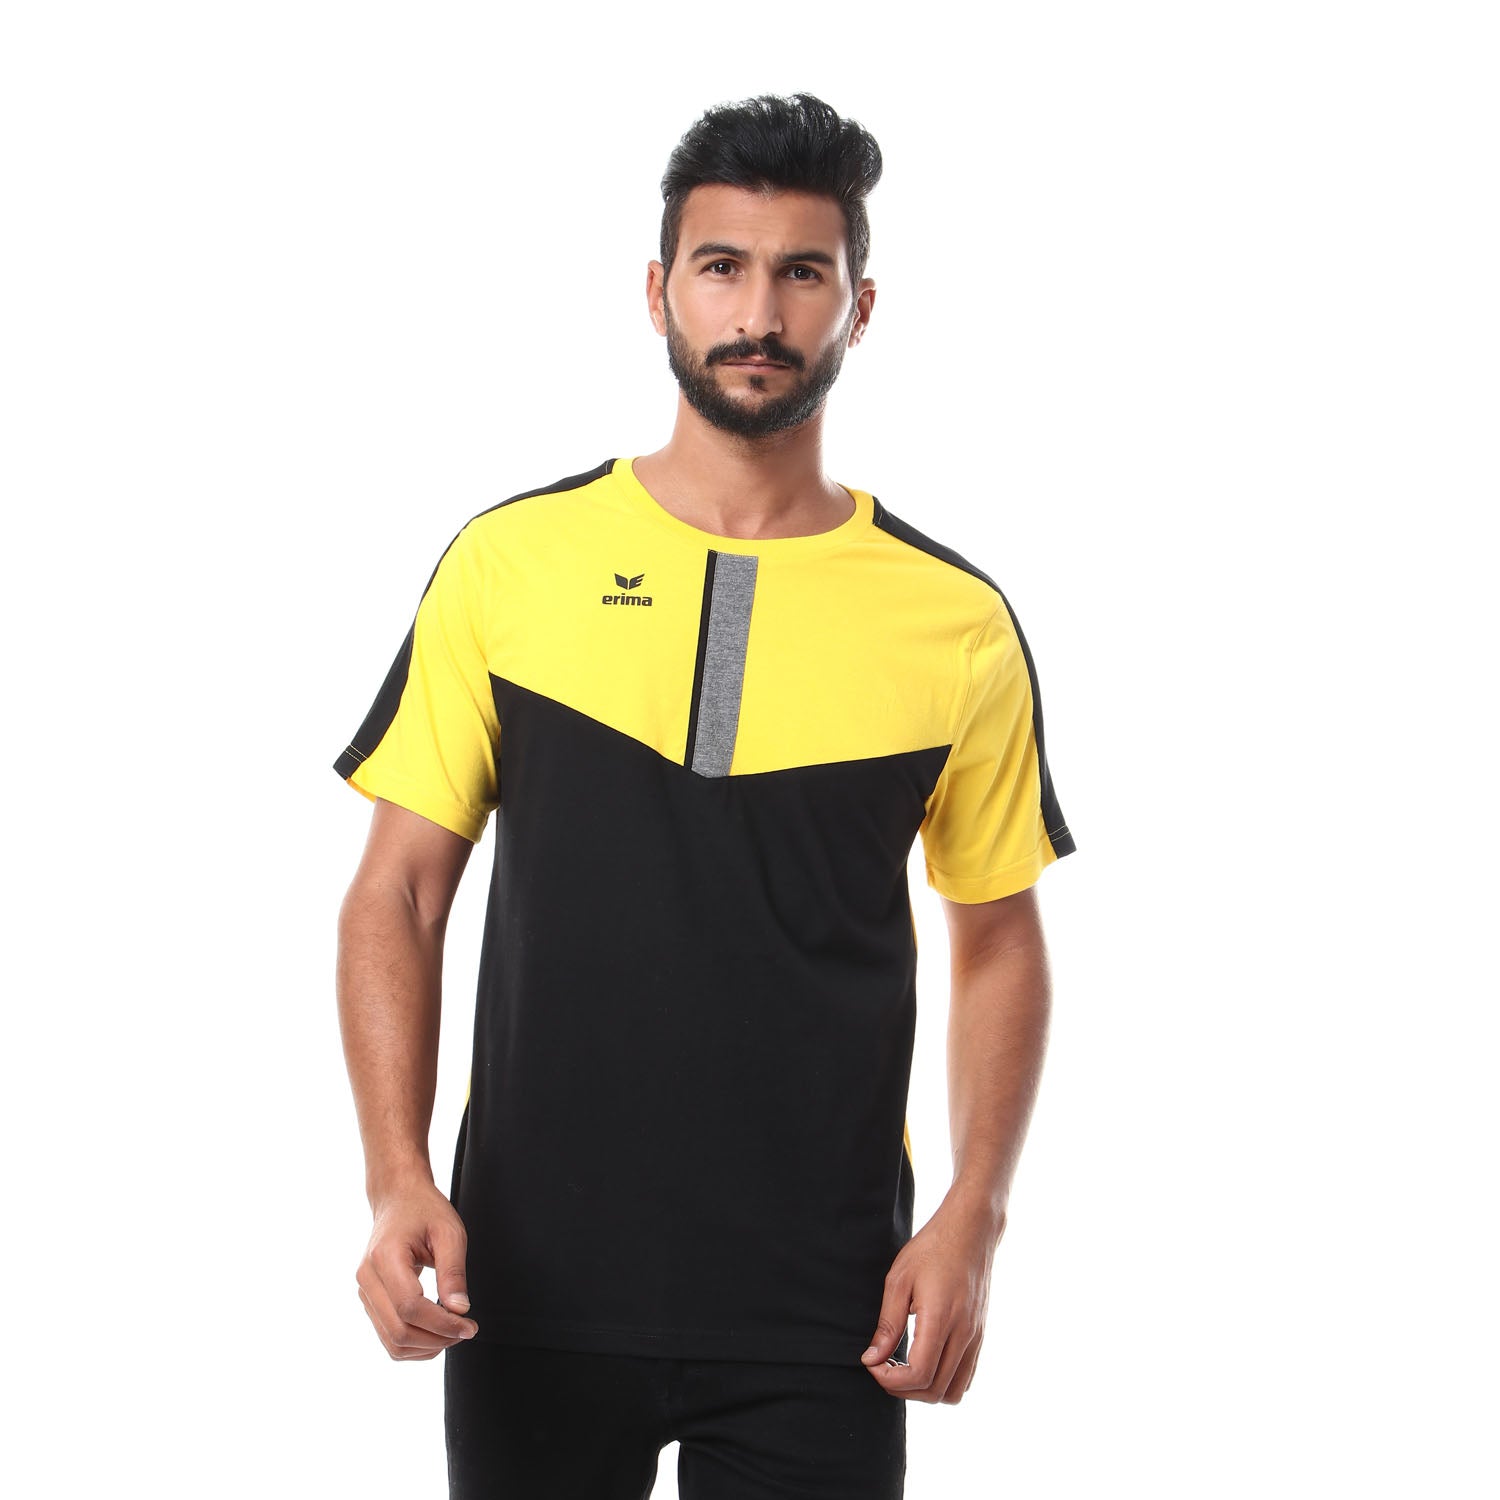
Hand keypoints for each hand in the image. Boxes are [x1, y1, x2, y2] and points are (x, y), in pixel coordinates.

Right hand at [355, 1178, 479, 1359]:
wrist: (397, 1198)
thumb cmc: (423, 1209)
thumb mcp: (449, 1232)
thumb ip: (454, 1272)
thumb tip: (460, 1311)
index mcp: (385, 1257)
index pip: (410, 1307)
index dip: (442, 1324)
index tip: (469, 1326)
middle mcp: (368, 1278)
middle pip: (398, 1331)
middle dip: (437, 1340)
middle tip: (465, 1331)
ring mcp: (365, 1292)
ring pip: (391, 1342)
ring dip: (425, 1348)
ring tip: (453, 1333)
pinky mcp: (370, 1300)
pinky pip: (388, 1335)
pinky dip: (413, 1343)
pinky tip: (436, 1332)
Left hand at [858, 1196, 1005, 1402]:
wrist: (971, 1230)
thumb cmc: (931, 1249)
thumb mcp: (899, 1279)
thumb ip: (888, 1323)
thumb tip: (872, 1359)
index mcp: (941, 1319)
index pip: (919, 1375)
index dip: (890, 1380)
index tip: (873, 1364)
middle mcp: (964, 1334)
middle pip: (935, 1391)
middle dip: (902, 1389)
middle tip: (882, 1368)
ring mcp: (976, 1337)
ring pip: (954, 1392)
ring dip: (925, 1391)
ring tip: (903, 1368)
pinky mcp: (980, 1335)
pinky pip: (966, 1377)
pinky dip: (944, 1382)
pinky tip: (925, 1361)